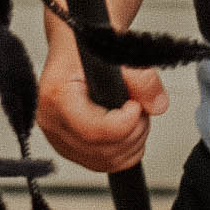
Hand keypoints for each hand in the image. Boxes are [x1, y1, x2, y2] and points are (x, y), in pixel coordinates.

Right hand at [31, 20, 163, 178]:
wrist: (75, 44)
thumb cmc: (87, 45)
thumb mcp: (116, 51)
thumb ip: (141, 78)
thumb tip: (157, 105)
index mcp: (56, 96)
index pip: (93, 131)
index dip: (124, 124)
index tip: (136, 106)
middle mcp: (52, 122)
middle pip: (103, 151)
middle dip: (133, 132)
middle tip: (140, 107)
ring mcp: (59, 138)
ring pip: (107, 162)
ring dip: (132, 142)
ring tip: (134, 115)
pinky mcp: (70, 148)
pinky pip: (105, 164)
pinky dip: (125, 151)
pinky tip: (127, 128)